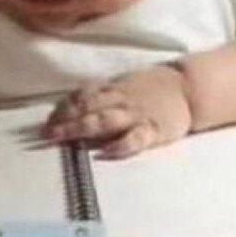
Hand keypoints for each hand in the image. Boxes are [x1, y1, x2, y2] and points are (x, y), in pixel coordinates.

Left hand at [43, 66, 191, 158]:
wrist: (189, 88)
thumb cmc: (153, 87)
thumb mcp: (126, 83)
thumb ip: (102, 93)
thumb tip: (71, 103)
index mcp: (115, 88)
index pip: (84, 95)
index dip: (64, 107)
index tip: (48, 119)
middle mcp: (121, 101)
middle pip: (89, 108)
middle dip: (66, 120)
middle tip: (45, 134)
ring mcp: (137, 115)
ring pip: (105, 120)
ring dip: (82, 129)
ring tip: (64, 139)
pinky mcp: (153, 131)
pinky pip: (135, 139)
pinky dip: (119, 146)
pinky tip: (104, 154)